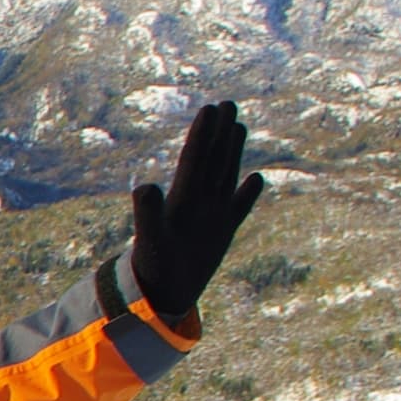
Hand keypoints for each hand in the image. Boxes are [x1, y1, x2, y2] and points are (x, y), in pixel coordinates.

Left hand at [128, 100, 264, 326]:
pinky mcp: (222, 233)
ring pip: (224, 176)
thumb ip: (147, 213)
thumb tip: (144, 186)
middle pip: (210, 161)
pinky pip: (238, 208)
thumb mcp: (151, 239)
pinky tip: (257, 178)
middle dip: (218, 133)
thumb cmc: (152, 269)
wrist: (160, 296)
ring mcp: (211, 216)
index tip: (210, 108)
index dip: (202, 134)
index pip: (194, 160)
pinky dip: (248, 194)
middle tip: (226, 104)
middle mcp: (196, 203)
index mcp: (181, 200)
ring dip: (231, 151)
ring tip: (237, 124)